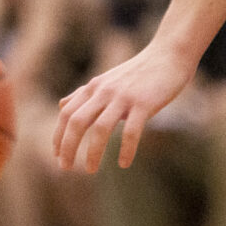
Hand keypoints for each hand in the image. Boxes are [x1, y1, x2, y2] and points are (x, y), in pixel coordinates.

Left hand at [53, 43, 195, 172]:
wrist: (168, 55)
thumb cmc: (138, 72)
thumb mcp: (106, 81)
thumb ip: (84, 94)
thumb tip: (62, 105)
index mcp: (94, 87)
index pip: (67, 114)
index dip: (59, 136)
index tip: (57, 156)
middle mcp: (104, 91)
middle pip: (77, 121)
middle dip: (68, 146)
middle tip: (65, 167)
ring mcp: (123, 97)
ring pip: (100, 128)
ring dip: (93, 152)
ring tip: (90, 170)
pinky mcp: (144, 103)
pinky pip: (131, 131)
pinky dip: (126, 150)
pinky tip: (124, 164)